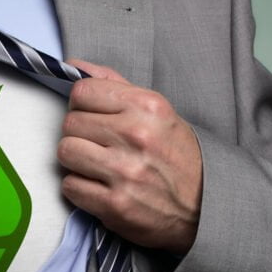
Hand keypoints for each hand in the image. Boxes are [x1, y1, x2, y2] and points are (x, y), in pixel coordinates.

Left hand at [56, 59, 201, 254]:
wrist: (206, 205)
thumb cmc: (177, 156)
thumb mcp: (157, 112)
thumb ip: (114, 86)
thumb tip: (74, 66)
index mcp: (147, 106)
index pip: (82, 91)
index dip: (81, 105)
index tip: (92, 117)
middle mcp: (136, 135)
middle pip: (70, 123)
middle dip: (79, 134)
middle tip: (97, 145)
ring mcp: (125, 171)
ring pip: (65, 152)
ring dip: (75, 161)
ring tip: (96, 165)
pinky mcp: (115, 204)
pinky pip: (70, 186)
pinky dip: (79, 188)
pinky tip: (99, 186)